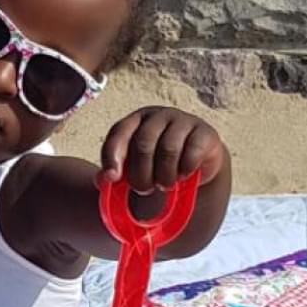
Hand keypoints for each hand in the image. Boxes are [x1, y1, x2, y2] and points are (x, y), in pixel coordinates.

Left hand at [99, 107, 226, 192]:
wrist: (196, 163)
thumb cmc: (157, 164)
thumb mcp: (134, 169)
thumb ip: (115, 174)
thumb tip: (102, 180)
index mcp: (135, 120)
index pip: (118, 133)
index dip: (112, 157)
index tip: (112, 179)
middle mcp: (158, 116)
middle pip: (143, 143)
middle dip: (141, 173)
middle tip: (144, 190)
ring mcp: (183, 120)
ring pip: (168, 149)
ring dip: (164, 175)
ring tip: (164, 185)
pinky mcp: (205, 132)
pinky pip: (192, 152)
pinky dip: (185, 170)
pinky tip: (183, 176)